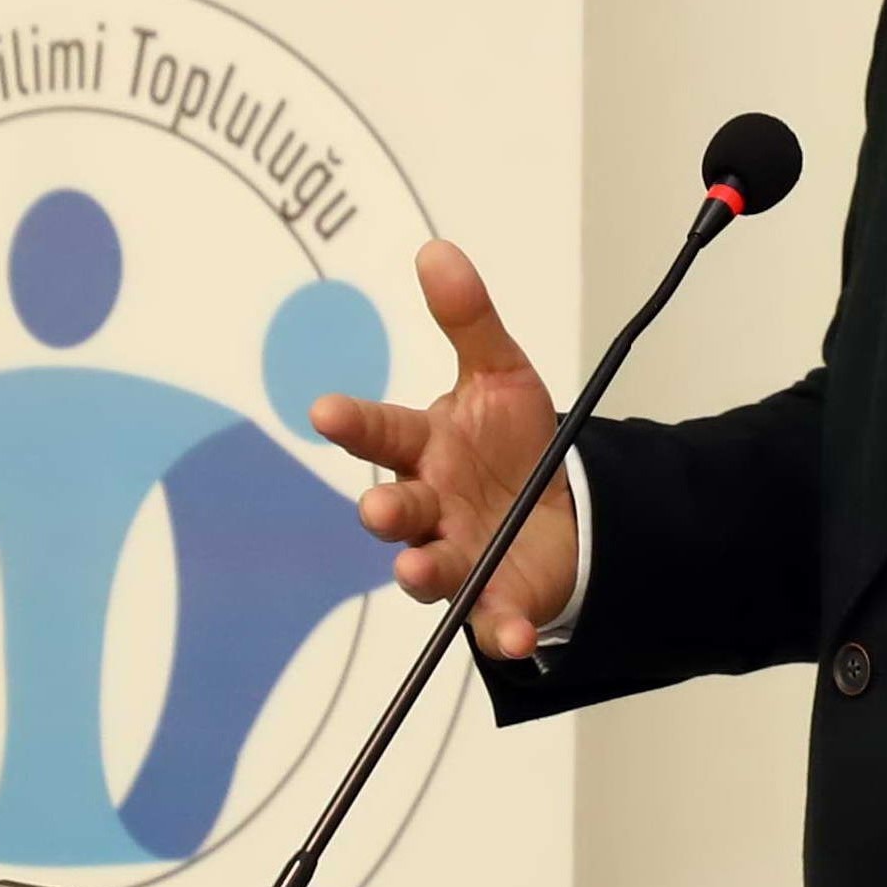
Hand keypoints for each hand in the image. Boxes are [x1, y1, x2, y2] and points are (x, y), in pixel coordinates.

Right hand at [307, 241, 578, 657]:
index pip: (382, 431)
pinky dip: (499, 629)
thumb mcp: (501, 374)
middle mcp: (430, 506)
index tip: (325, 411)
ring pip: (430, 568)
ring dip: (421, 571)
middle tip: (375, 506)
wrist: (562, 510)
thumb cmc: (512, 443)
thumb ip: (469, 319)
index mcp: (425, 448)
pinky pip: (492, 619)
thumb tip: (437, 251)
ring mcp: (458, 554)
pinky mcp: (494, 598)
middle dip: (384, 508)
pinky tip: (511, 635)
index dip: (353, 422)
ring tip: (413, 570)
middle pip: (398, 507)